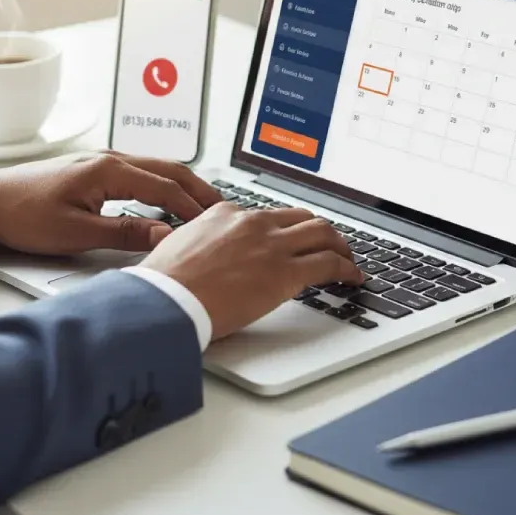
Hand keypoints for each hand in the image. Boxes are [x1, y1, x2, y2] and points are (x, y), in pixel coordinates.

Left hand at [0, 151, 221, 254]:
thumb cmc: (23, 213)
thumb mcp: (76, 233)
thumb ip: (125, 233)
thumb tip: (164, 236)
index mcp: (109, 170)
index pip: (165, 188)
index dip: (192, 208)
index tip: (212, 225)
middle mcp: (110, 159)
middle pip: (169, 169)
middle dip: (199, 189)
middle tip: (222, 209)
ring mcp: (103, 161)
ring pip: (157, 167)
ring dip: (183, 184)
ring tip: (203, 204)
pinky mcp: (96, 169)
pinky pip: (142, 171)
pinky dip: (163, 183)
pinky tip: (167, 198)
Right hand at [140, 203, 364, 340]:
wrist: (166, 300)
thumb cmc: (164, 284)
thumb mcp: (177, 248)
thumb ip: (199, 244)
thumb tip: (201, 255)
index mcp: (225, 214)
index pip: (266, 216)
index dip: (283, 229)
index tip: (289, 238)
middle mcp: (252, 223)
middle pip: (300, 217)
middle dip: (318, 230)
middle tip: (328, 243)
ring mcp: (272, 245)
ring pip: (322, 233)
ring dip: (339, 245)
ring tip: (346, 258)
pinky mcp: (286, 272)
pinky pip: (329, 263)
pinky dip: (346, 268)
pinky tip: (351, 277)